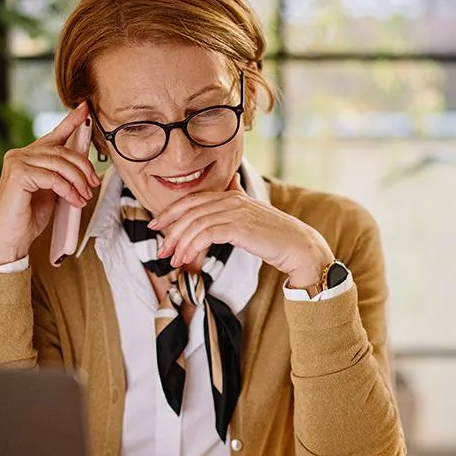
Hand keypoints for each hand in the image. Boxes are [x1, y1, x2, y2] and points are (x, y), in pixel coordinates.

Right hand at [0, 104, 99, 267]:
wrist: (11, 239)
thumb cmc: (29, 217)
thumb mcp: (52, 192)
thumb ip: (62, 176)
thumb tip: (85, 169)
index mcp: (28, 156)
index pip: (54, 135)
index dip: (71, 121)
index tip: (85, 109)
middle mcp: (19, 154)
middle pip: (62, 151)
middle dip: (83, 167)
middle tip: (93, 183)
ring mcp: (16, 162)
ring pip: (59, 163)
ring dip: (78, 181)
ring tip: (84, 196)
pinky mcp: (18, 175)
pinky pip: (53, 177)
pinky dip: (68, 190)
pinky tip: (75, 200)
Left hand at [149, 175, 334, 287]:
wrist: (299, 247)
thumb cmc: (275, 238)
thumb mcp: (250, 221)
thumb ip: (232, 214)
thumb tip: (215, 219)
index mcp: (232, 195)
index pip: (193, 199)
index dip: (171, 212)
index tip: (157, 225)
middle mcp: (232, 199)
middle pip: (190, 210)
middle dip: (170, 230)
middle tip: (160, 249)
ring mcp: (236, 211)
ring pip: (195, 223)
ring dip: (179, 243)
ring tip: (172, 259)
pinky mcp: (239, 226)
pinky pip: (206, 234)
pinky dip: (192, 247)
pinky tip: (186, 259)